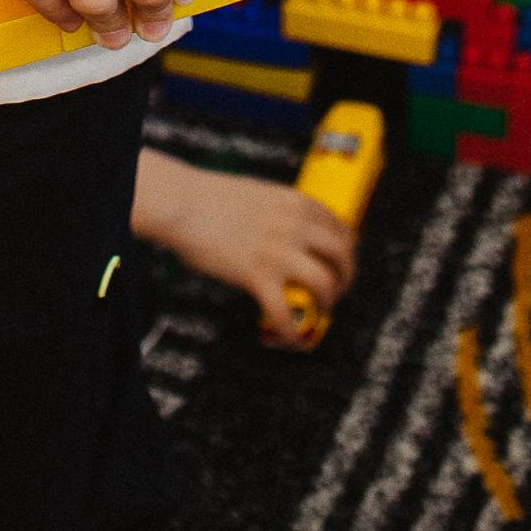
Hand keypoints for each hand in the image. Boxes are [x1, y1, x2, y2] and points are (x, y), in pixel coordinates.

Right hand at [133, 153, 355, 347]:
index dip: (346, 248)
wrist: (183, 204)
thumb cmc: (210, 197)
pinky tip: (287, 336)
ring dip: (328, 300)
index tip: (341, 260)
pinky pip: (285, 312)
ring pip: (325, 282)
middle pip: (342, 254)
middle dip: (346, 276)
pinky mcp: (258, 276)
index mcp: (294, 202)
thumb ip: (280, 212)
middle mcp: (294, 225)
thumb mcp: (259, 194)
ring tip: (320, 309)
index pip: (340, 226)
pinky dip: (290, 330)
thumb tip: (289, 232)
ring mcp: (278, 252)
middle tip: (338, 288)